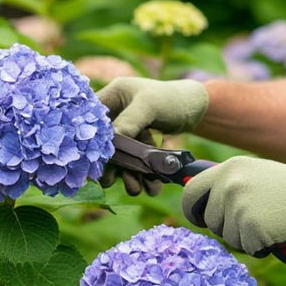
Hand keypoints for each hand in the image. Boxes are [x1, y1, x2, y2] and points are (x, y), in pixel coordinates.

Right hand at [97, 77, 208, 195]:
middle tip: (110, 183)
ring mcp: (127, 129)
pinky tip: (152, 187)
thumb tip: (110, 144)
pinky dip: (144, 173)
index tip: (93, 163)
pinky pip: (137, 160)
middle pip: (105, 143)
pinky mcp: (139, 141)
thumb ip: (129, 121)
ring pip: (122, 156)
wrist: (195, 107)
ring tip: (137, 189)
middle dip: (112, 165)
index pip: (92, 120)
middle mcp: (117, 112)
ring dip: (129, 174)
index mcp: (113, 96)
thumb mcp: (149, 105)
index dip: (90, 141)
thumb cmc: (172, 98)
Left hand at [181, 156, 285, 256]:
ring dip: (246, 237)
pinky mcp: (250, 230)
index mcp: (228, 169)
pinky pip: (247, 248)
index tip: (198, 217)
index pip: (191, 192)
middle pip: (210, 220)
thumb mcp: (255, 174)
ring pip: (228, 237)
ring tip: (269, 222)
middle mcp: (228, 186)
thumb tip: (201, 200)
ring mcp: (238, 209)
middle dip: (227, 227)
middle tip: (250, 222)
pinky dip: (262, 247)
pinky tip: (277, 232)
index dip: (192, 209)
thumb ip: (229, 184)